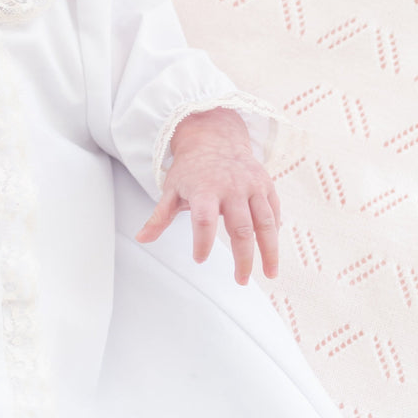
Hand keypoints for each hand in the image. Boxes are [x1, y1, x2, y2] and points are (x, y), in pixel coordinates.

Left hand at [135, 108, 279, 284]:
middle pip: (241, 228)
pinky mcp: (267, 186)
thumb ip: (159, 217)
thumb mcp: (171, 190)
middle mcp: (232, 189)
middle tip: (239, 280)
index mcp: (205, 190)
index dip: (202, 242)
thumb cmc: (190, 168)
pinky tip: (272, 252)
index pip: (204, 221)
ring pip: (265, 223)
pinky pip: (275, 212)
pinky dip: (275, 233)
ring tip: (269, 274)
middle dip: (243, 258)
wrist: (215, 136)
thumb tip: (141, 238)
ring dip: (270, 251)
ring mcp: (252, 187)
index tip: (199, 259)